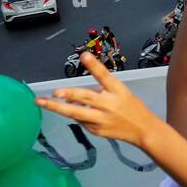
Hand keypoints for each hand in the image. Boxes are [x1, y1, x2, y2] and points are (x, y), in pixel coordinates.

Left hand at [36, 53, 161, 147]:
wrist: (144, 131)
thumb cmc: (132, 107)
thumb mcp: (121, 91)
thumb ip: (100, 89)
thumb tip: (74, 93)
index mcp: (117, 91)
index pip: (105, 76)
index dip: (94, 66)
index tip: (84, 55)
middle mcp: (109, 105)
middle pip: (85, 98)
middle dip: (67, 94)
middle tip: (54, 92)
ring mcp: (102, 120)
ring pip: (76, 113)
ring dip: (58, 107)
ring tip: (42, 102)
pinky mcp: (97, 131)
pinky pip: (81, 120)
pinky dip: (74, 114)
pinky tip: (69, 109)